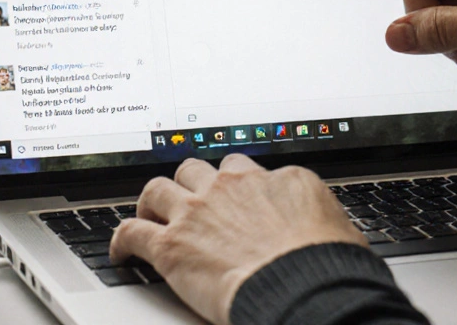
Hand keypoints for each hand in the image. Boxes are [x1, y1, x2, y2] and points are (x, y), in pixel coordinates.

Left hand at [109, 154, 365, 324]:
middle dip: (191, 183)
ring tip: (149, 216)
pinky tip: (121, 250)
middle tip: (189, 201)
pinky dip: (122, 240)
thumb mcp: (335, 225)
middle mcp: (233, 185)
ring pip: (158, 189)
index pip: (246, 169)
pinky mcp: (172, 244)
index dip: (236, 186)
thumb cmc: (328, 265)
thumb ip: (317, 216)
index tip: (234, 198)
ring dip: (152, 202)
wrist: (305, 286)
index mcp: (276, 179)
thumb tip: (322, 227)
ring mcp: (198, 211)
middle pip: (197, 169)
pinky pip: (132, 232)